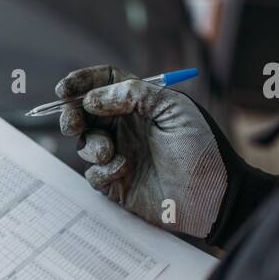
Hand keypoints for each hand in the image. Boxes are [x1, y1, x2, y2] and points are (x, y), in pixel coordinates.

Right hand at [57, 65, 227, 239]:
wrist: (214, 196)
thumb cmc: (202, 149)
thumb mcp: (173, 109)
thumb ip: (133, 94)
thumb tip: (92, 98)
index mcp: (140, 104)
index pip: (104, 83)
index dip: (82, 83)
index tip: (64, 90)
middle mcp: (127, 127)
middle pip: (84, 113)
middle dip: (71, 115)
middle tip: (72, 123)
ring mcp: (120, 155)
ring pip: (84, 144)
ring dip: (92, 146)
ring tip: (111, 152)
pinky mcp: (116, 184)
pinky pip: (93, 174)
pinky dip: (102, 170)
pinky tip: (124, 170)